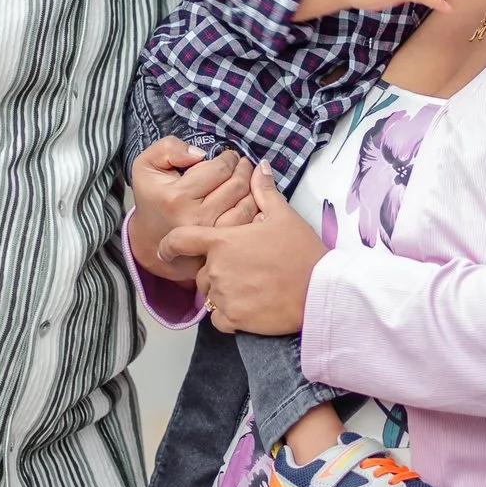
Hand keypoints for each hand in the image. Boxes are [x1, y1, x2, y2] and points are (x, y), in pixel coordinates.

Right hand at [130, 137, 253, 281]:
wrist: (149, 240)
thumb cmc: (152, 198)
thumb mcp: (145, 165)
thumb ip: (168, 148)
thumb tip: (200, 154)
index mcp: (177, 197)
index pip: (219, 169)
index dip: (229, 158)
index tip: (229, 155)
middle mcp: (195, 219)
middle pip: (237, 186)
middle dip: (244, 169)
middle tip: (242, 164)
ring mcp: (210, 236)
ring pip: (248, 205)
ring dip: (254, 187)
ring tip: (248, 179)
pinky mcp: (220, 248)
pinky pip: (248, 224)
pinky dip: (255, 209)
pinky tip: (249, 199)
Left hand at [159, 166, 326, 334]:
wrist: (319, 292)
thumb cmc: (302, 253)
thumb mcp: (284, 216)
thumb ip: (264, 192)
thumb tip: (258, 167)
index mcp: (223, 241)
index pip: (181, 240)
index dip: (169, 245)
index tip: (165, 249)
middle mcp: (217, 269)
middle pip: (201, 270)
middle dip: (216, 270)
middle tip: (244, 270)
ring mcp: (223, 296)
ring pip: (210, 295)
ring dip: (223, 292)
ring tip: (251, 288)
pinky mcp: (233, 319)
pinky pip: (218, 318)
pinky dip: (228, 315)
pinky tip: (249, 307)